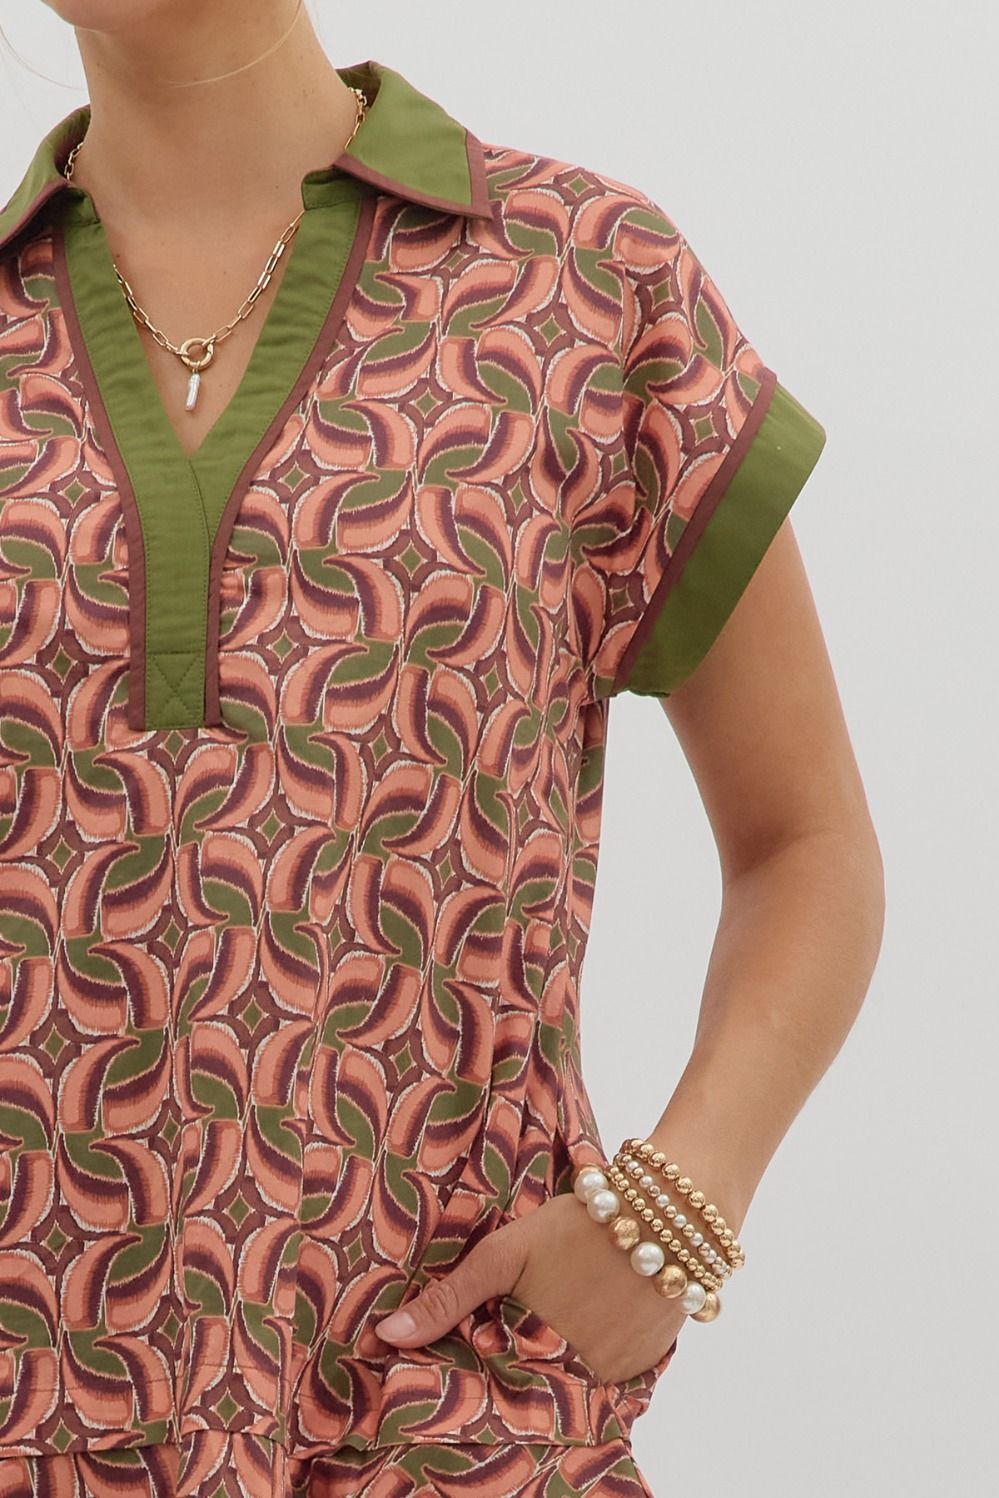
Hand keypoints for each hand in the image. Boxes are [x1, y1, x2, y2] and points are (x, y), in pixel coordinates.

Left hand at [373, 1190, 685, 1385]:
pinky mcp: (643, 1367)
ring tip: (542, 1330)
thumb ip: (449, 1299)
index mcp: (534, 1355)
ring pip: (567, 1386)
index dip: (467, 1377)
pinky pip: (605, 1380)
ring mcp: (613, 1377)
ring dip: (549, 1369)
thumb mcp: (503, 1254)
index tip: (443, 1371)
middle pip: (529, 1390)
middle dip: (508, 1374)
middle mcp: (574, 1379)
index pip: (487, 1389)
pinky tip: (581, 1327)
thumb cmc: (577, 1226)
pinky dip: (589, 1362)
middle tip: (499, 1343)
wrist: (666, 1214)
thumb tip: (387, 1338)